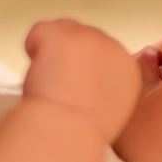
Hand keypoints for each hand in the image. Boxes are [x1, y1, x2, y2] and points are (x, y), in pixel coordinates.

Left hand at [22, 19, 140, 142]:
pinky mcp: (63, 33)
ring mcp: (88, 36)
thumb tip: (88, 79)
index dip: (83, 66)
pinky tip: (37, 71)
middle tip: (59, 85)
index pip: (102, 51)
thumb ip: (106, 87)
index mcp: (127, 68)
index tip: (74, 87)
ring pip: (62, 29)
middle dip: (69, 55)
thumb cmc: (83, 132)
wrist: (67, 132)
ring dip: (52, 50)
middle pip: (84, 36)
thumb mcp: (111, 111)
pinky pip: (40, 30)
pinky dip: (33, 47)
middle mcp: (113, 46)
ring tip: (48, 80)